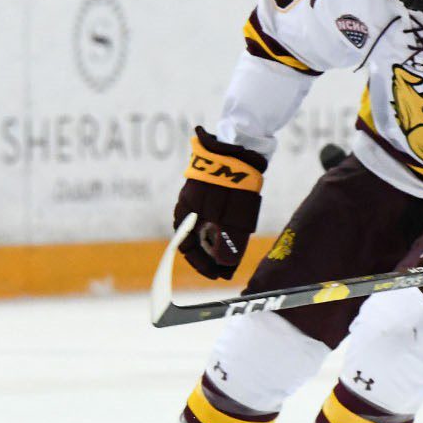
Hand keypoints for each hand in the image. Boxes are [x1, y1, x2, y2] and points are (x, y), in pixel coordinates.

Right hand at [175, 126, 267, 279]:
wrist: (236, 148)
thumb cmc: (230, 183)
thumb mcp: (230, 217)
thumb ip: (227, 242)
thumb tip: (225, 265)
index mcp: (185, 215)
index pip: (187, 248)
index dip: (202, 265)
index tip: (218, 274)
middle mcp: (188, 208)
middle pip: (195, 239)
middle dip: (210, 255)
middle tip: (228, 266)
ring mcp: (198, 197)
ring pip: (204, 226)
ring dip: (217, 241)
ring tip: (233, 249)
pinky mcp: (210, 188)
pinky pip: (212, 214)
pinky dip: (221, 226)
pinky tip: (234, 227)